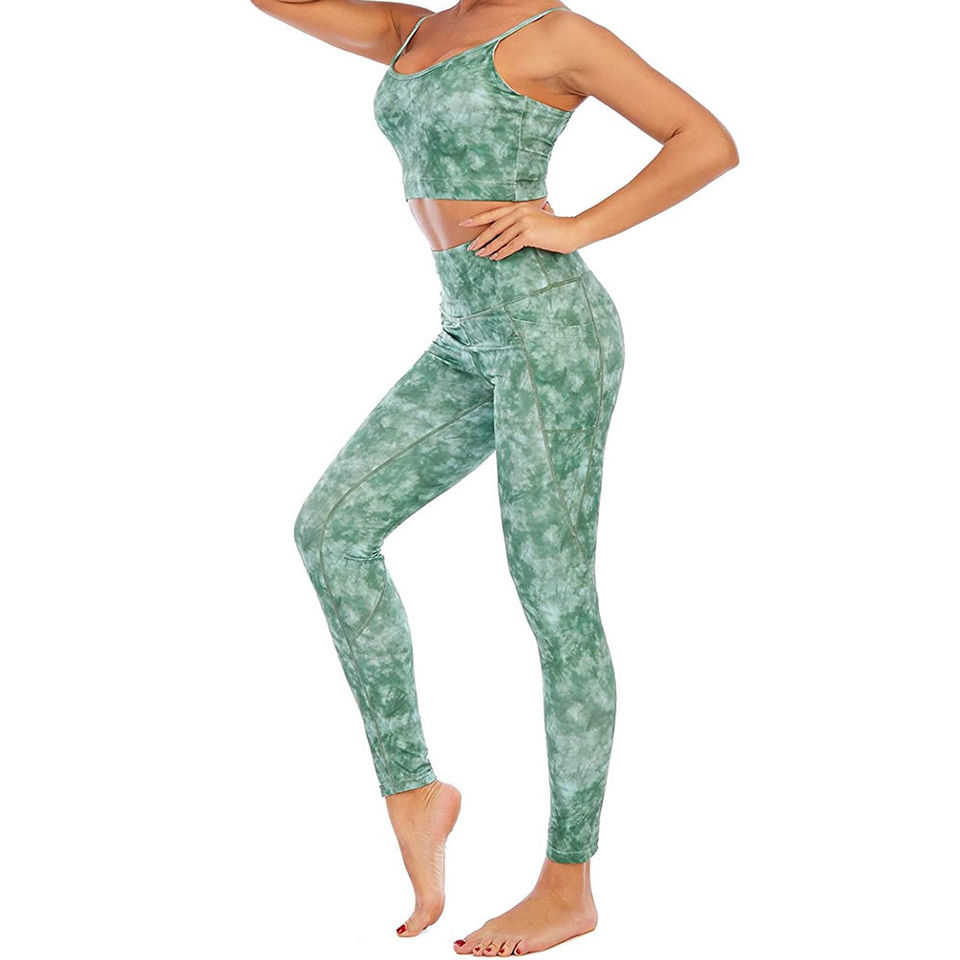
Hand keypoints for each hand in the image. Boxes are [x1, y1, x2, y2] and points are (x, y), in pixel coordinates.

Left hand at [458, 199, 583, 259]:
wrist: (571, 231)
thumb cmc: (555, 227)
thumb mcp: (538, 216)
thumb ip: (525, 216)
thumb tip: (512, 224)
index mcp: (520, 206)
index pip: (494, 213)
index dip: (477, 219)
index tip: (464, 224)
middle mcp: (520, 212)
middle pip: (494, 227)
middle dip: (480, 238)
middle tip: (470, 247)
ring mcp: (524, 223)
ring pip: (500, 238)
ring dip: (489, 248)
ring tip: (480, 255)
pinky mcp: (529, 235)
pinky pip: (510, 246)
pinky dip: (501, 253)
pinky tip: (495, 258)